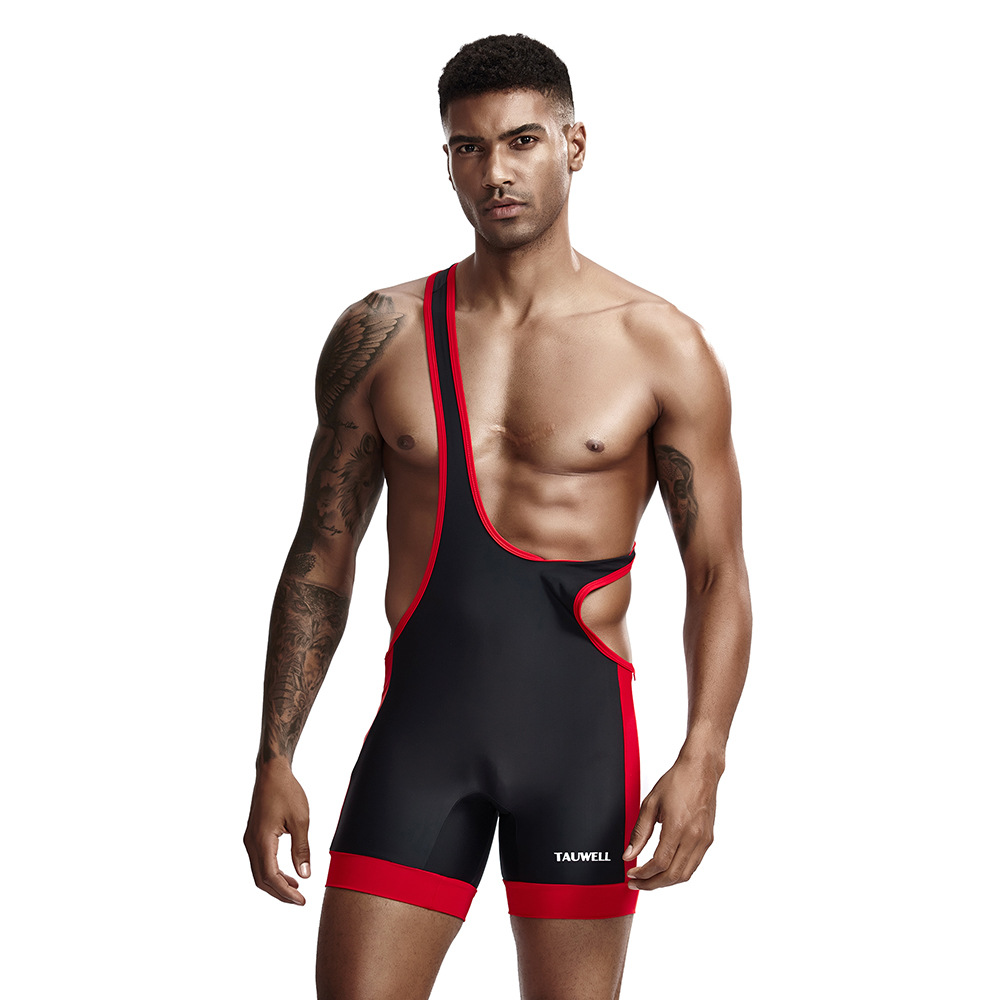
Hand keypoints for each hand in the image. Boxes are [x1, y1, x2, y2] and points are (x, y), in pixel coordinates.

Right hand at [244, 761, 311, 903]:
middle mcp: (251, 843)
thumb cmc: (287, 792)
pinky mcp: (253, 836)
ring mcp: (250, 840)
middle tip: (300, 901)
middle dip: (280, 893)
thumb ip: (301, 849)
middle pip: (262, 879)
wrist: (271, 772)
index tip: (302, 900)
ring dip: (276, 884)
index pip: (271, 876)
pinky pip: (260, 861)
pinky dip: (272, 872)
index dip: (286, 892)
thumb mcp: (300, 820)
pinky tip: (288, 873)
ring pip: (259, 872)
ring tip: (296, 889)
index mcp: (261, 840)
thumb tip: (305, 875)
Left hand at [622, 757, 719, 888]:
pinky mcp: (708, 840)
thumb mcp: (650, 804)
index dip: (643, 874)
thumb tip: (629, 854)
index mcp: (678, 827)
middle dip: (652, 884)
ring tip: (649, 880)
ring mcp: (703, 840)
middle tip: (637, 883)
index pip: (659, 863)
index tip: (631, 874)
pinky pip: (693, 865)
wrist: (700, 771)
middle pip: (672, 875)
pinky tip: (666, 869)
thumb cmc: (677, 782)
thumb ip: (639, 832)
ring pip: (685, 875)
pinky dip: (678, 872)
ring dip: (666, 882)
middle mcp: (693, 837)